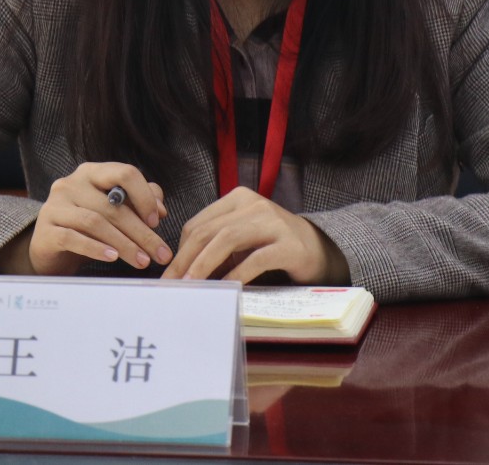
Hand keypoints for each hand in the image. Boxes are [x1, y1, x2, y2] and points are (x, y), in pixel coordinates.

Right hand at [8, 162, 170, 276]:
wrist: (49, 249)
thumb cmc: (87, 227)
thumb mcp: (114, 211)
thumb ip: (138, 202)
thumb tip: (160, 210)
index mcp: (92, 173)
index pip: (124, 173)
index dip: (144, 196)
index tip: (158, 221)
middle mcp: (71, 184)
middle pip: (114, 205)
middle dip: (142, 232)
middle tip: (160, 253)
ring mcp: (55, 206)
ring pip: (96, 222)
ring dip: (124, 244)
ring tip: (142, 261)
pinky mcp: (45, 230)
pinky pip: (73, 238)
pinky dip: (96, 248)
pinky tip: (113, 258)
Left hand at [161, 186, 349, 285]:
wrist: (319, 249)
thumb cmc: (273, 246)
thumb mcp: (242, 240)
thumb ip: (216, 246)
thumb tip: (181, 272)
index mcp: (238, 199)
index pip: (198, 224)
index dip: (179, 252)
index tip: (169, 276)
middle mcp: (254, 204)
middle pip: (208, 231)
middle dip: (185, 260)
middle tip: (171, 285)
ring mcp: (273, 223)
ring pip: (227, 239)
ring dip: (204, 265)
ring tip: (192, 286)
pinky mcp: (289, 245)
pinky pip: (255, 259)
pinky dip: (236, 274)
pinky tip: (226, 289)